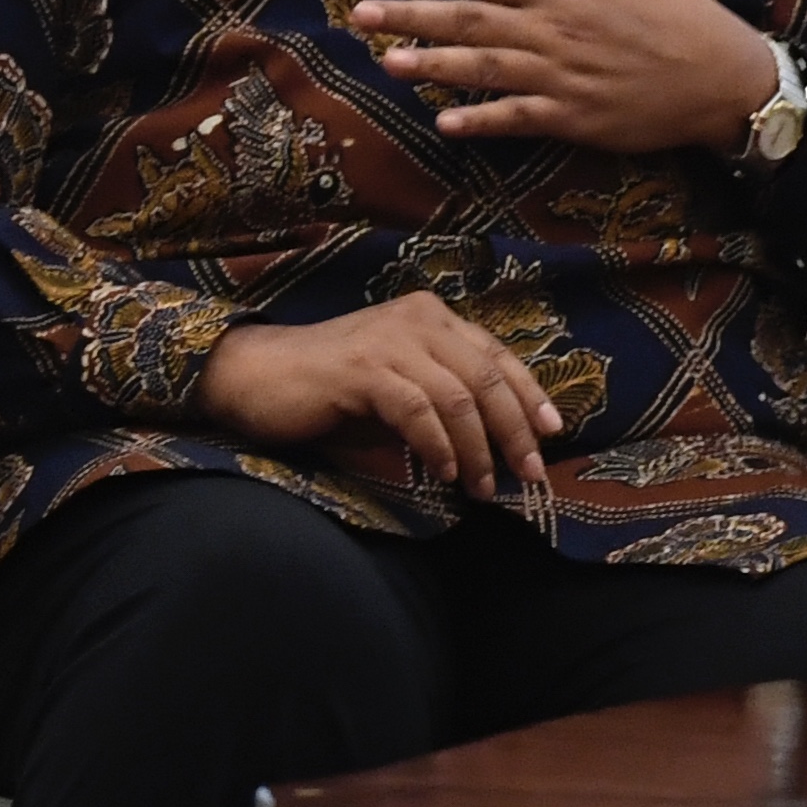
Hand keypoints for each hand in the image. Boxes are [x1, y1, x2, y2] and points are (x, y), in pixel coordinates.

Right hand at [200, 291, 558, 491]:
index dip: (529, 394)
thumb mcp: (399, 392)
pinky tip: (445, 474)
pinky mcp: (363, 369)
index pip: (497, 356)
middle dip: (514, 429)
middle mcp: (418, 320)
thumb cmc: (330, 391)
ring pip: (458, 396)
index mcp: (432, 318)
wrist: (254, 376)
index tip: (552, 433)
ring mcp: (390, 341)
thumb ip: (442, 405)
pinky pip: (417, 410)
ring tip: (482, 488)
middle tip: (528, 473)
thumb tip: (494, 446)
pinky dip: (437, 446)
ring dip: (477, 449)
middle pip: (486, 377)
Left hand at [350, 0, 782, 153]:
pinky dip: (481, 120)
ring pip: (485, 68)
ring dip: (434, 66)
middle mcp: (553, 30)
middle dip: (412, 15)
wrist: (721, 75)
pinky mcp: (574, 118)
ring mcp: (561, 77)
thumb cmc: (674, 12)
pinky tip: (445, 122)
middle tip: (361, 14)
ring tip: (387, 63)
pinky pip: (517, 119)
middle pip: (470, 20)